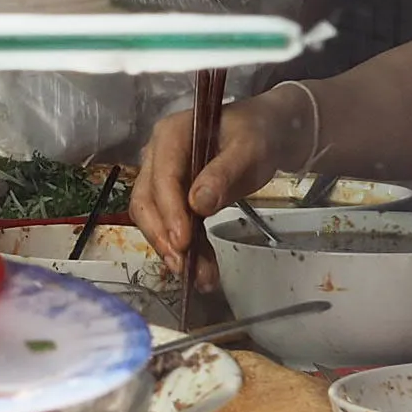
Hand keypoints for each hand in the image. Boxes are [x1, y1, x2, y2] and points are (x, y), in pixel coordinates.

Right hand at [131, 89, 298, 283]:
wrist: (265, 135)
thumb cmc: (256, 135)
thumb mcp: (248, 149)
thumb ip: (224, 173)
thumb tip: (198, 204)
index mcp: (170, 135)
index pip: (162, 176)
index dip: (169, 210)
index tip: (182, 242)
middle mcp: (157, 156)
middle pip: (146, 201)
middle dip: (162, 236)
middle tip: (183, 266)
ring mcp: (162, 178)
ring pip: (154, 219)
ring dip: (173, 250)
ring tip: (200, 277)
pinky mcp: (173, 199)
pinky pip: (172, 226)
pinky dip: (186, 250)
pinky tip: (202, 270)